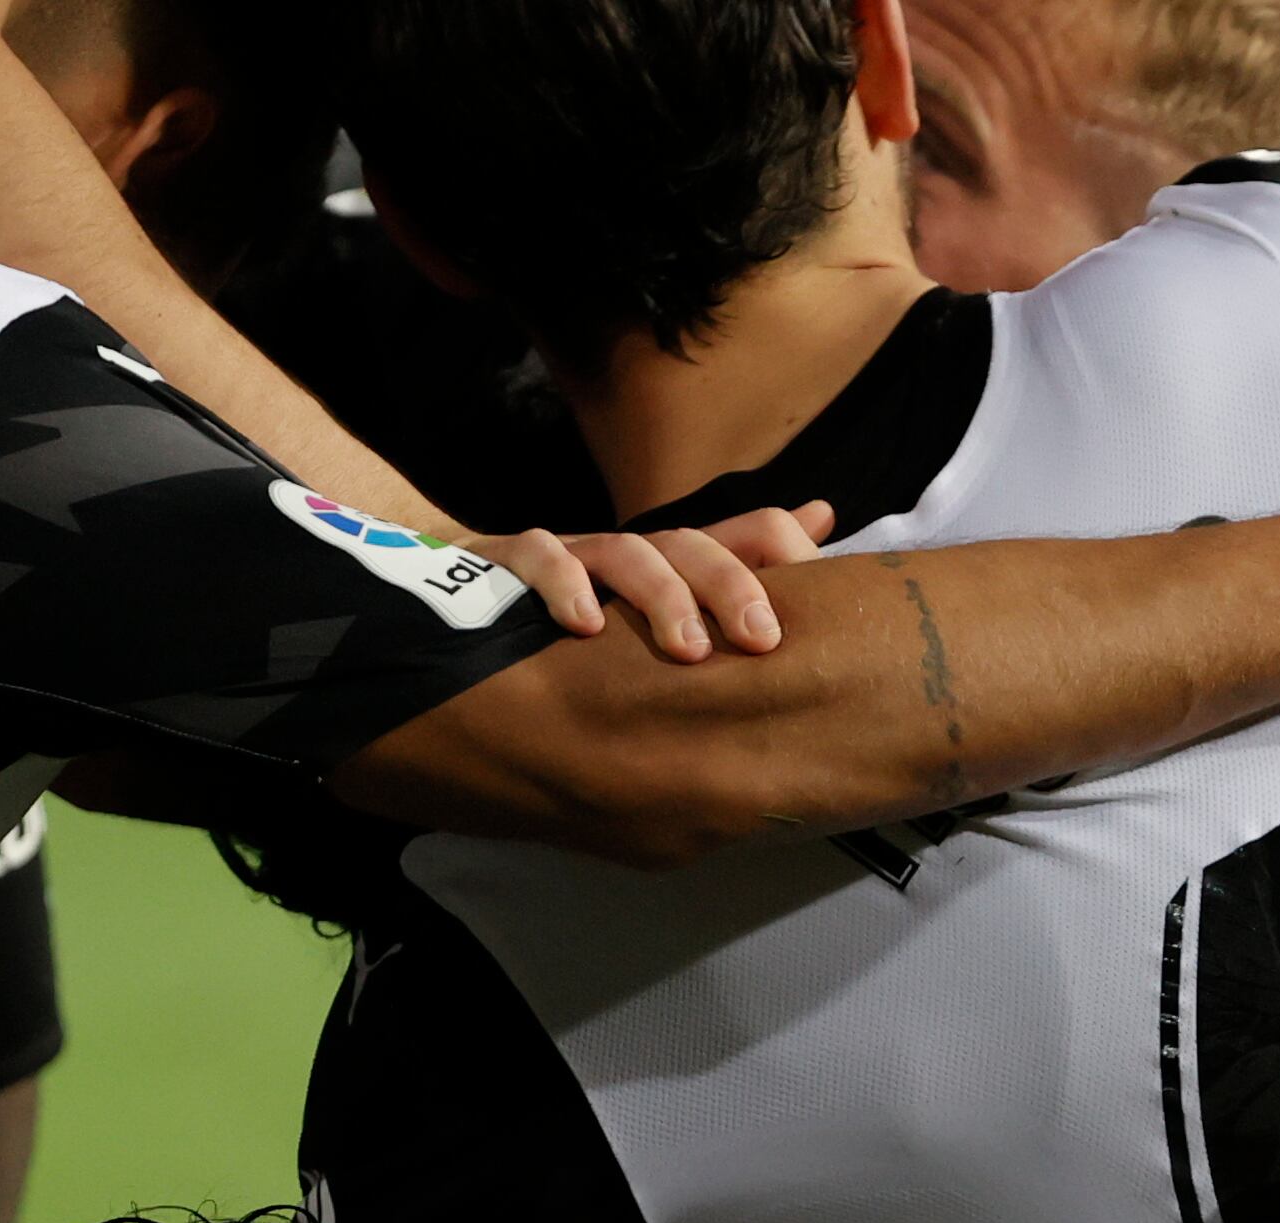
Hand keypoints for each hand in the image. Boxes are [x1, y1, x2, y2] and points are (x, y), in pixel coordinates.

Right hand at [480, 503, 836, 661]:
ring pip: (627, 551)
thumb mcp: (663, 606)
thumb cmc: (577, 612)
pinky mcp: (506, 563)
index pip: (745, 532)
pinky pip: (538, 557)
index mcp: (672, 563)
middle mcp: (628, 550)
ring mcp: (570, 552)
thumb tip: (823, 514)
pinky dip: (562, 584)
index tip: (821, 596)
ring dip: (662, 596)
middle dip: (732, 586)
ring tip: (687, 651)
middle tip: (761, 641)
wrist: (456, 597)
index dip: (785, 549)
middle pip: (692, 545)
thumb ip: (741, 564)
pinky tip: (584, 627)